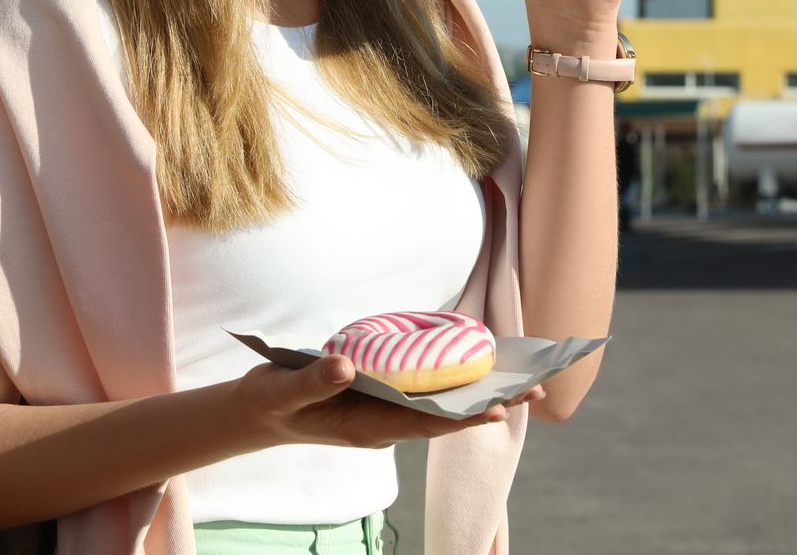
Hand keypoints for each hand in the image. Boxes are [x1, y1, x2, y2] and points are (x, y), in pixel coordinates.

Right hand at [232, 355, 545, 450]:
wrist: (261, 411)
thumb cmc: (272, 402)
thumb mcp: (284, 392)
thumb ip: (314, 381)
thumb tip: (346, 367)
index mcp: (367, 429)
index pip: (424, 425)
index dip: (461, 418)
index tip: (497, 409)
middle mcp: (384, 425)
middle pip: (445, 418)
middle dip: (488, 404)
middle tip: (535, 389)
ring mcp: (385, 413)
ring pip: (440, 406)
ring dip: (479, 393)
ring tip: (523, 380)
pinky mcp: (381, 398)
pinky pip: (426, 393)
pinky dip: (453, 382)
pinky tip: (477, 369)